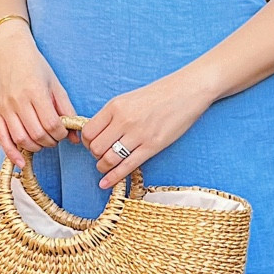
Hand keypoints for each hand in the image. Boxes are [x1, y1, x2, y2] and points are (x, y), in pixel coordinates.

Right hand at [0, 21, 75, 169]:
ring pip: (21, 139)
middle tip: (54, 137)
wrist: (9, 51)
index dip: (61, 134)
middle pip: (37, 134)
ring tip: (42, 141)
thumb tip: (76, 137)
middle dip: (50, 142)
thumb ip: (67, 110)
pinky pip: (2, 139)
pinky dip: (11, 153)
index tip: (64, 132)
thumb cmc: (35, 66)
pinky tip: (21, 162)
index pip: (51, 124)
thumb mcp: (56, 84)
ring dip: (35, 147)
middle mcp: (18, 101)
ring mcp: (4, 108)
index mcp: (35, 92)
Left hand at [80, 70, 213, 188]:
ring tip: (105, 166)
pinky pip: (127, 166)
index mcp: (115, 106)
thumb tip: (98, 134)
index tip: (92, 143)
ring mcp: (138, 135)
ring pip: (108, 159)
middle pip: (95, 147)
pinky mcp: (152, 146)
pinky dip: (113, 177)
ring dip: (103, 166)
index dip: (87, 141)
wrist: (187, 90)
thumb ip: (112, 115)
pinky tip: (105, 183)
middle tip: (101, 154)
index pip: (88, 131)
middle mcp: (124, 120)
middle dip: (95, 155)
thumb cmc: (159, 93)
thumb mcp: (129, 98)